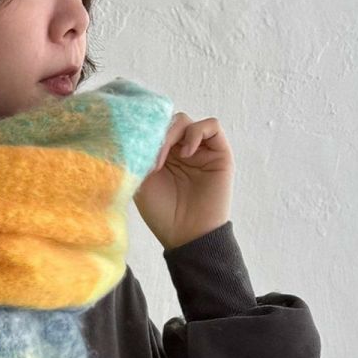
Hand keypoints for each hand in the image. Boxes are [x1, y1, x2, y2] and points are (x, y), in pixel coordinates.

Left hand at [132, 111, 233, 251]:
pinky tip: (186, 153)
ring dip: (173, 134)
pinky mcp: (219, 153)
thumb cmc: (163, 215)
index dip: (146, 133)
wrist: (187, 235)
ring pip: (186, 121)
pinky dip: (196, 132)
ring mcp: (200, 151)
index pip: (154, 130)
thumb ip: (140, 158)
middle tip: (152, 159)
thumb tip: (140, 134)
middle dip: (157, 136)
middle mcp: (180, 151)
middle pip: (168, 123)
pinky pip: (212, 125)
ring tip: (164, 159)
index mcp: (162, 157)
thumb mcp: (142, 183)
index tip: (137, 150)